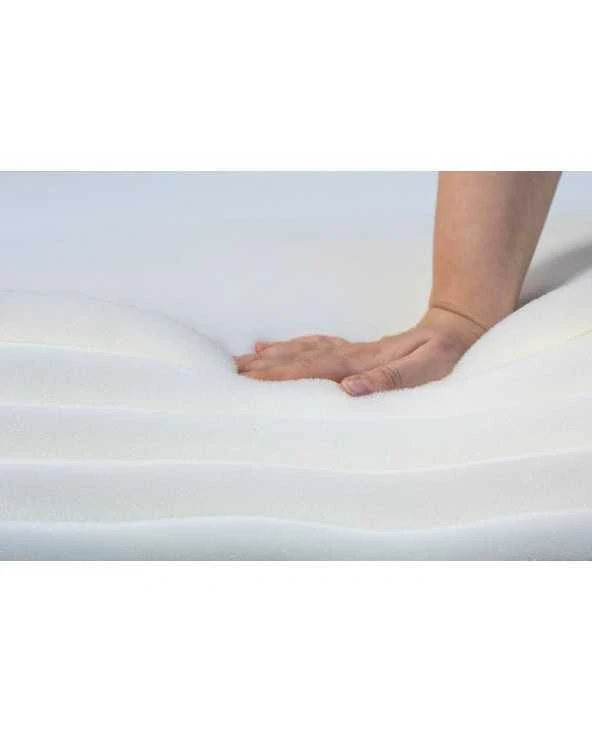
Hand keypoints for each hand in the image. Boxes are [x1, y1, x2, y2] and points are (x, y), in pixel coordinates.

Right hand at [233, 306, 486, 395]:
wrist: (461, 325)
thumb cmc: (447, 354)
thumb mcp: (428, 370)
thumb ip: (390, 379)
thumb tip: (349, 390)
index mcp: (362, 362)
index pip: (312, 369)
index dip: (279, 375)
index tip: (248, 380)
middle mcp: (352, 354)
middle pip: (299, 358)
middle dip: (264, 366)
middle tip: (229, 373)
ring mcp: (353, 350)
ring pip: (303, 350)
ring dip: (272, 356)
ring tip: (241, 361)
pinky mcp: (358, 351)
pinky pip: (317, 346)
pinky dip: (292, 346)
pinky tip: (274, 347)